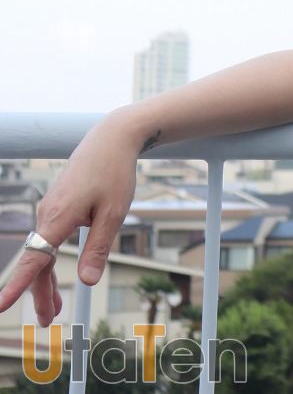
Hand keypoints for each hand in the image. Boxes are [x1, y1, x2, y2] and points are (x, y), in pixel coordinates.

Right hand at [0, 119, 139, 326]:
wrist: (111, 139)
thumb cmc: (114, 173)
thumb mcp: (114, 214)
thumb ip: (98, 248)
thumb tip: (87, 282)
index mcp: (59, 218)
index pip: (35, 260)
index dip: (18, 285)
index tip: (0, 305)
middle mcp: (48, 215)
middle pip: (39, 263)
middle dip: (41, 294)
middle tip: (48, 322)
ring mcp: (50, 210)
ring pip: (44, 253)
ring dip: (46, 281)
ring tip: (54, 309)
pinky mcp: (57, 206)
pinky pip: (49, 240)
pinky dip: (50, 261)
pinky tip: (54, 274)